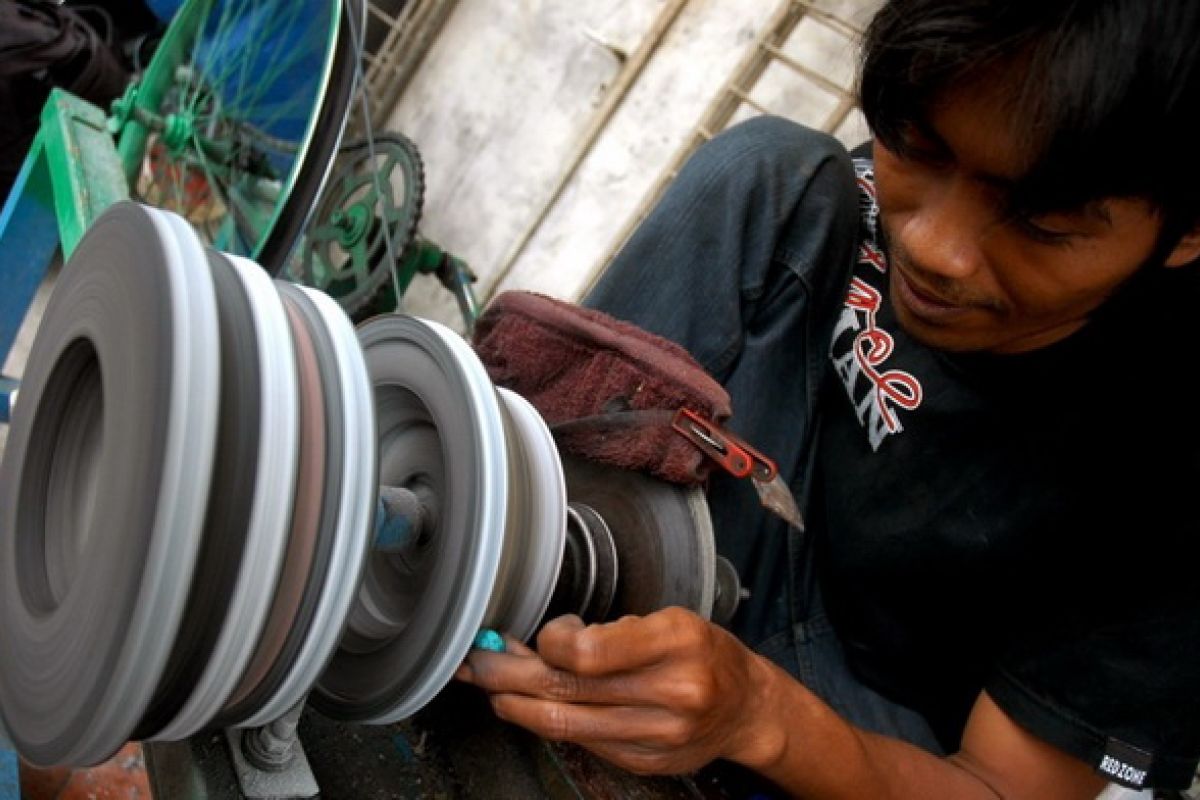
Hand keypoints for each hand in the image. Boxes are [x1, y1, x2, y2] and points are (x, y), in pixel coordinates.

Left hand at [455, 607, 784, 775]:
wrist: (746, 707)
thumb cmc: (703, 652)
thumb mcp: (669, 619)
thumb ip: (611, 632)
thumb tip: (542, 641)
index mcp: (677, 641)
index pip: (587, 652)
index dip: (550, 643)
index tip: (544, 635)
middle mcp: (670, 692)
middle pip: (566, 689)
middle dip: (509, 675)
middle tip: (478, 662)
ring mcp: (657, 736)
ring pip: (565, 723)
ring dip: (516, 704)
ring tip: (490, 686)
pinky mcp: (645, 763)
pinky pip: (582, 741)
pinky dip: (550, 721)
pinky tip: (531, 706)